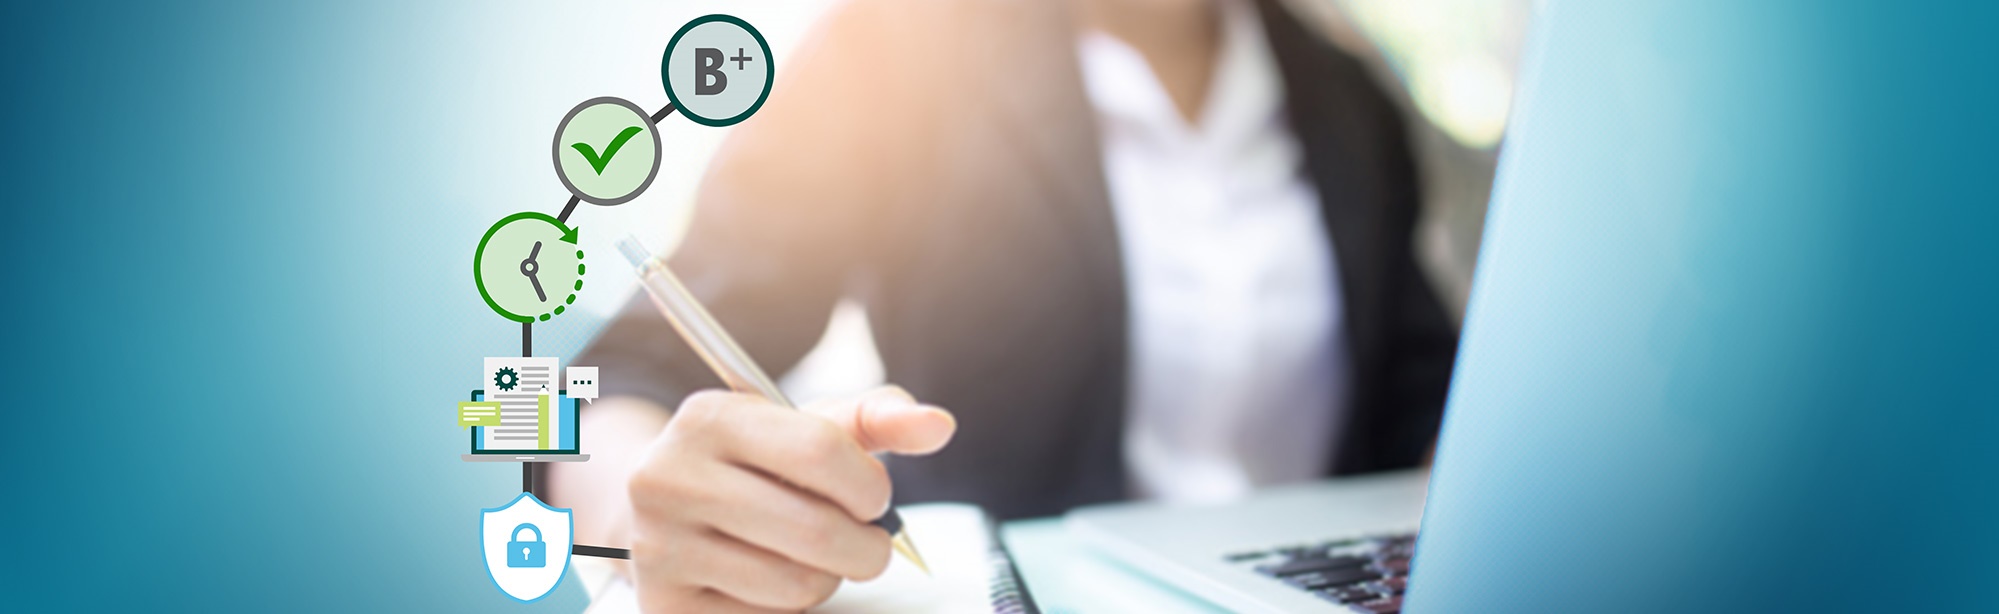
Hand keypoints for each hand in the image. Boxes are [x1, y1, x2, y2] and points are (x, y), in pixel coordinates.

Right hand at [627, 386, 955, 611]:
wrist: (672, 512)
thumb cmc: (758, 466)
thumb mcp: (808, 427)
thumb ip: (876, 419)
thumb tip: (938, 425)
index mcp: (709, 417)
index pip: (821, 451)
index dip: (869, 485)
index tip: (874, 498)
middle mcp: (667, 477)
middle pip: (817, 529)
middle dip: (867, 545)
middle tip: (867, 541)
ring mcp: (658, 545)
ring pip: (797, 584)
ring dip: (829, 577)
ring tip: (813, 556)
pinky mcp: (664, 603)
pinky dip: (789, 605)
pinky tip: (771, 578)